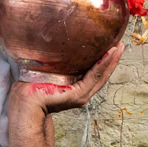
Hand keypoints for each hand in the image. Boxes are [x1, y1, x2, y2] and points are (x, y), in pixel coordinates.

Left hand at [9, 44, 124, 116]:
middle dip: (113, 60)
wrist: (26, 103)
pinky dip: (103, 65)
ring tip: (119, 47)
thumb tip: (51, 43)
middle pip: (102, 74)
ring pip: (101, 75)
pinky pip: (94, 77)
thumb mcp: (46, 70)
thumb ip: (54, 62)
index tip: (111, 46)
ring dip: (112, 61)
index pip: (94, 72)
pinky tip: (109, 54)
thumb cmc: (31, 86)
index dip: (104, 60)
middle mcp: (80, 92)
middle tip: (121, 45)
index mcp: (74, 86)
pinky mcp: (78, 95)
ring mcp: (81, 95)